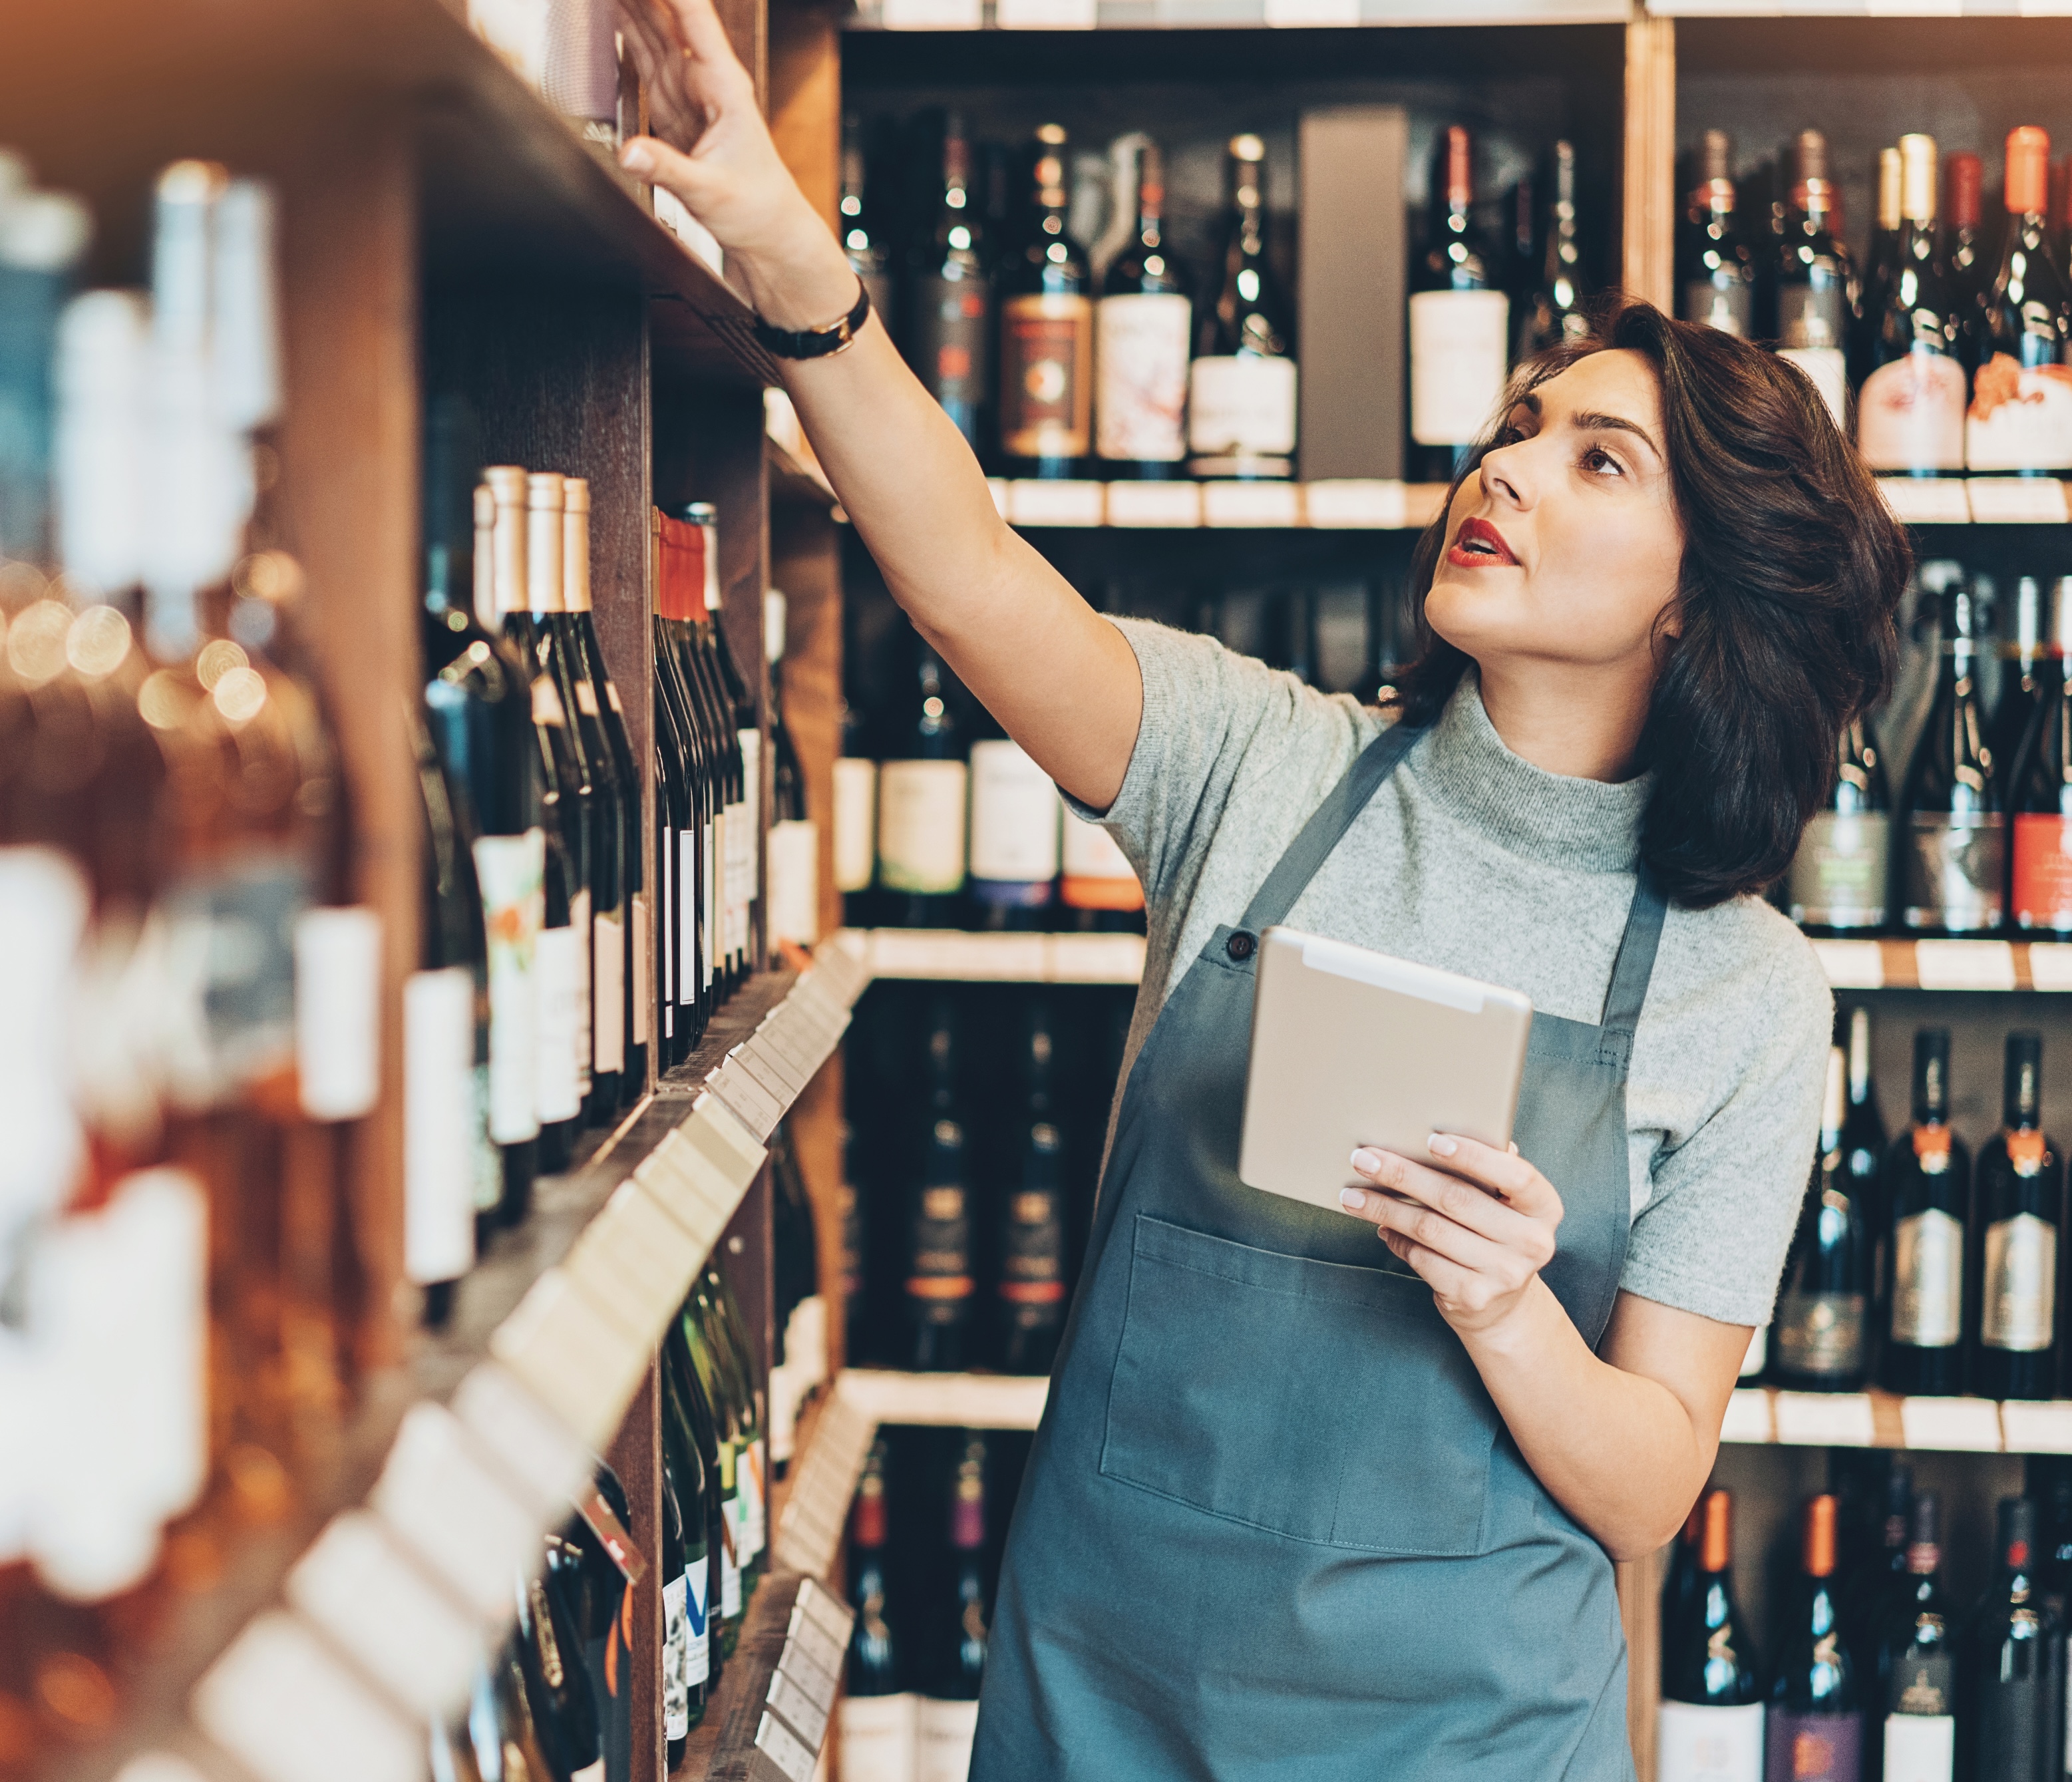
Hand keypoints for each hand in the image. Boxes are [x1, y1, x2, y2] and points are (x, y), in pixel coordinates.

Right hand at [615, 0, 854, 323]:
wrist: (768, 232)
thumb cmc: (756, 209)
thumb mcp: (709, 191)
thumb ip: (668, 169)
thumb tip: (630, 154)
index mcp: (723, 86)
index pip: (693, 18)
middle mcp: (705, 80)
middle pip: (667, 15)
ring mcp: (687, 92)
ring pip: (652, 31)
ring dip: (629, 3)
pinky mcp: (672, 109)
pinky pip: (644, 59)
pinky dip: (626, 32)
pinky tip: (611, 11)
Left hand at [1337, 1135, 1561, 1336]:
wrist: (1503, 1307)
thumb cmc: (1495, 1235)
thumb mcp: (1505, 1205)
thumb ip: (1488, 1170)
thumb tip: (1443, 1133)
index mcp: (1544, 1208)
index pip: (1515, 1175)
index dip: (1474, 1156)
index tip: (1431, 1139)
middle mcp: (1531, 1242)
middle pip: (1456, 1199)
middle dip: (1403, 1175)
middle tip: (1364, 1159)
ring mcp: (1504, 1273)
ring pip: (1430, 1229)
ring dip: (1385, 1208)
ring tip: (1353, 1195)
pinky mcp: (1473, 1296)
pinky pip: (1422, 1259)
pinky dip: (1396, 1240)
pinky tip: (1382, 1227)